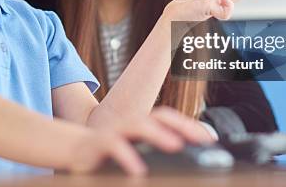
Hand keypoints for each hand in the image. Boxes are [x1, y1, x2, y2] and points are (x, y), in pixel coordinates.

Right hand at [67, 106, 214, 174]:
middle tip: (201, 140)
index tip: (211, 139)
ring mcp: (116, 130)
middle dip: (182, 124)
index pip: (170, 119)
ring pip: (139, 125)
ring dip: (158, 134)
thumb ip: (154, 152)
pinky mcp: (99, 143)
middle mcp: (131, 124)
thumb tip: (181, 154)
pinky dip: (127, 156)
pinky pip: (114, 146)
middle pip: (160, 115)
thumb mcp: (135, 151)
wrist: (74, 151)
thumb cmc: (108, 153)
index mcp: (143, 126)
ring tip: (176, 146)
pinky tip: (138, 170)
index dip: (190, 126)